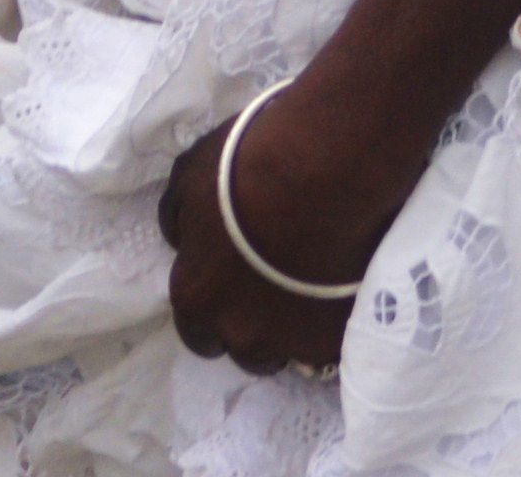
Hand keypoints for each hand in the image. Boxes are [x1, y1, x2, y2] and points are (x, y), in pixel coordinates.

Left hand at [158, 99, 378, 379]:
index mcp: (198, 299)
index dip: (212, 311)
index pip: (195, 331)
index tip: (229, 289)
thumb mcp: (187, 179)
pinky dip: (332, 322)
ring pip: (289, 351)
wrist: (322, 171)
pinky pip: (330, 342)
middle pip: (244, 349)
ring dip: (293, 328)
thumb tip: (183, 241)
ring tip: (310, 290)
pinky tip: (340, 290)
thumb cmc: (245, 169)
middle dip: (253, 325)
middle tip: (272, 287)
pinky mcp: (338, 337)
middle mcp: (241, 333)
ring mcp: (293, 342)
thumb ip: (180, 222)